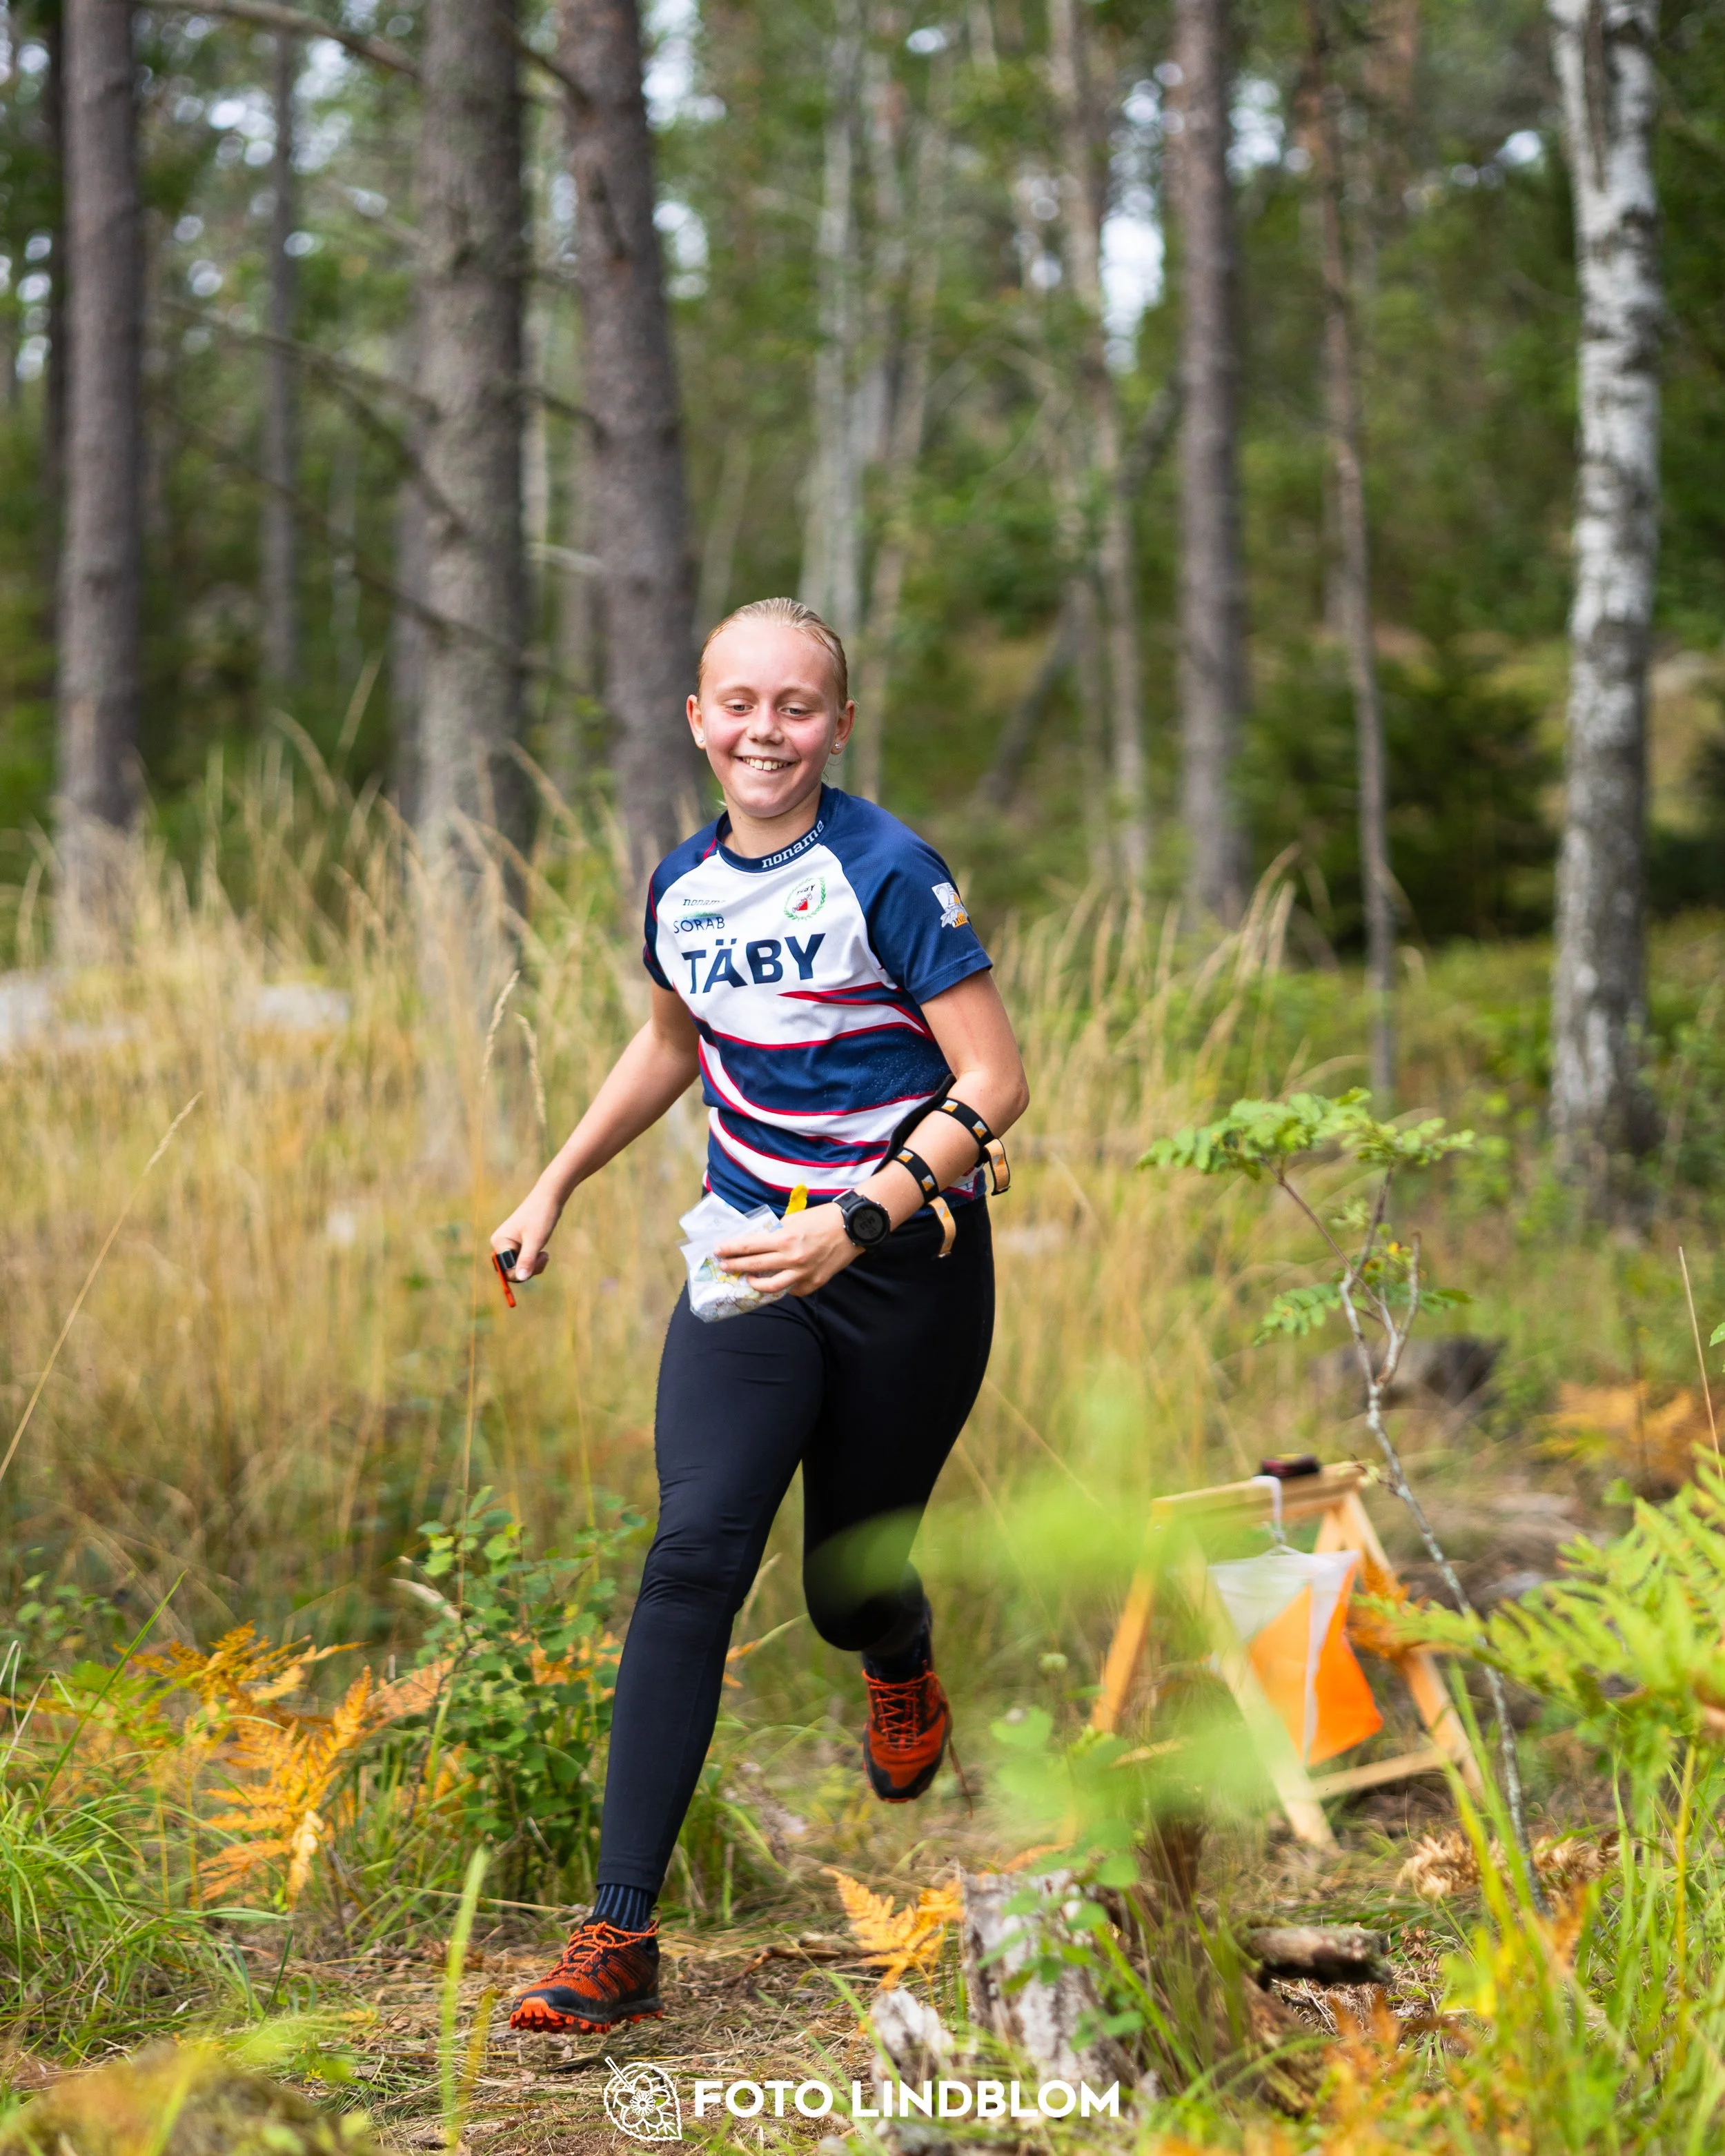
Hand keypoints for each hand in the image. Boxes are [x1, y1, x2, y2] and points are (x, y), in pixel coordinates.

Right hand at [490, 1183, 563, 1282]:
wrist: (550, 1198)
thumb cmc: (541, 1216)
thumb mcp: (535, 1241)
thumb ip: (527, 1260)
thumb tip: (521, 1277)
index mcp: (499, 1242)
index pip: (505, 1270)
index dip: (521, 1272)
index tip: (537, 1260)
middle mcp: (500, 1244)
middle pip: (511, 1271)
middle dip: (529, 1269)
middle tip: (544, 1256)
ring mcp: (509, 1245)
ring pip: (519, 1268)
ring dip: (533, 1266)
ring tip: (544, 1254)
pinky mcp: (518, 1245)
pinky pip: (524, 1262)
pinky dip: (534, 1261)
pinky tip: (542, 1252)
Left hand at [716, 1201, 858, 1298]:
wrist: (853, 1228)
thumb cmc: (823, 1218)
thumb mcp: (795, 1218)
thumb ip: (777, 1231)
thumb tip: (759, 1241)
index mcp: (785, 1238)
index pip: (749, 1246)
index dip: (731, 1249)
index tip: (718, 1251)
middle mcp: (791, 1258)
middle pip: (754, 1265)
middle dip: (734, 1266)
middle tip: (723, 1266)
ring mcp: (803, 1274)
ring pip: (770, 1287)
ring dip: (754, 1283)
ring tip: (747, 1278)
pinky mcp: (814, 1283)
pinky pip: (792, 1290)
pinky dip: (782, 1286)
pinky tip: (776, 1281)